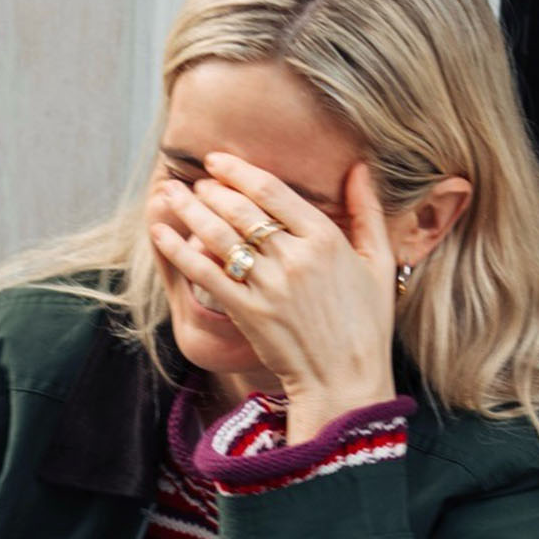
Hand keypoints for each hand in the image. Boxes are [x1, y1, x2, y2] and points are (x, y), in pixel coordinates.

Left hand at [147, 154, 403, 440]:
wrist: (345, 378)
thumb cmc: (366, 322)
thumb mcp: (378, 261)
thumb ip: (367, 212)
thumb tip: (361, 167)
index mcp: (326, 239)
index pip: (273, 192)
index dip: (239, 171)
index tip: (217, 160)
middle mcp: (294, 258)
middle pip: (240, 211)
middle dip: (210, 190)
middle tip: (193, 180)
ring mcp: (268, 286)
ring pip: (219, 237)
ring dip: (189, 211)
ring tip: (170, 196)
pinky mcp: (247, 312)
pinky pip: (205, 274)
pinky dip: (179, 251)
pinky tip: (160, 234)